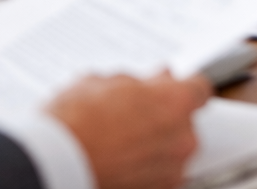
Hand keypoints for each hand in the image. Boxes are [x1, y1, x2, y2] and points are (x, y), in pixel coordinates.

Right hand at [48, 73, 209, 188]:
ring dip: (153, 145)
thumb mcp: (104, 82)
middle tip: (131, 114)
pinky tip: (119, 161)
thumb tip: (153, 81)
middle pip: (183, 122)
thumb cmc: (76, 122)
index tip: (170, 87)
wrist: (57, 163)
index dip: (182, 86)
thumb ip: (138, 82)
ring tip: (118, 141)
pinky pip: (158, 175)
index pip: (199, 89)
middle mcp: (182, 139)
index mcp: (174, 103)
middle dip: (162, 116)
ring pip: (171, 150)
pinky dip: (145, 169)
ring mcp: (171, 171)